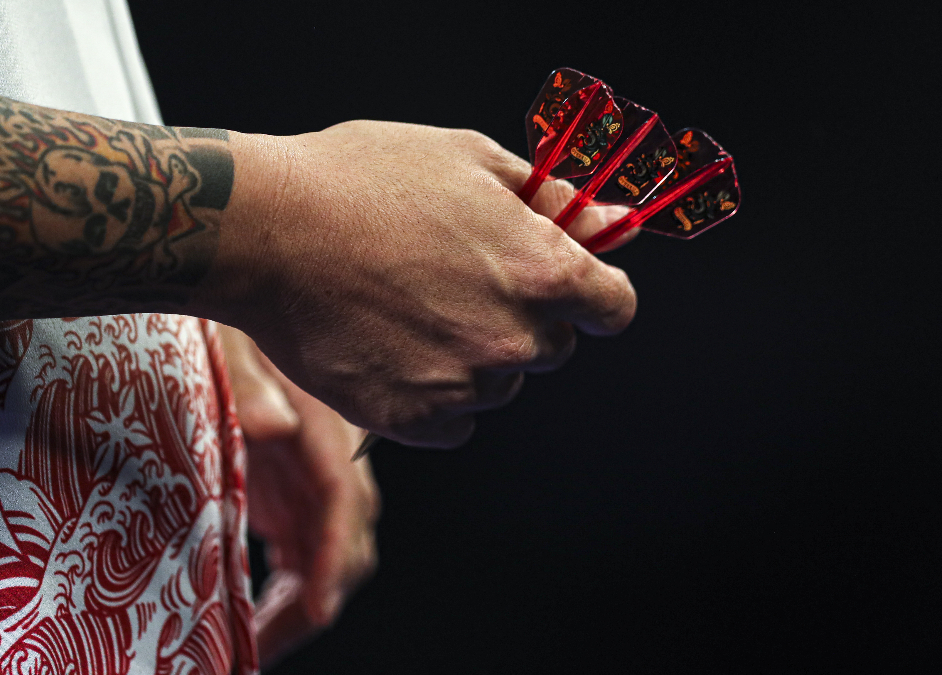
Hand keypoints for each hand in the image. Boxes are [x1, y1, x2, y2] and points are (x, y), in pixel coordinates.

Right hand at [201, 122, 637, 447]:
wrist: (265, 230)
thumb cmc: (362, 180)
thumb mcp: (467, 157)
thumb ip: (545, 195)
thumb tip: (603, 215)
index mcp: (543, 271)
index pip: (615, 307)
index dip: (597, 294)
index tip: (573, 288)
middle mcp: (515, 338)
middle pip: (555, 346)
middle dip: (525, 318)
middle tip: (462, 282)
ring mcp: (464, 385)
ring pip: (500, 383)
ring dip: (476, 357)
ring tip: (412, 308)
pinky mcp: (413, 420)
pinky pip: (454, 421)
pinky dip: (434, 393)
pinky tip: (393, 346)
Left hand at [219, 324, 379, 667]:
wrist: (259, 295)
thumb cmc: (249, 317)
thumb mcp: (239, 342)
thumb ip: (251, 383)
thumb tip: (273, 425)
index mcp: (327, 429)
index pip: (344, 500)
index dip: (334, 557)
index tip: (318, 607)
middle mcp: (332, 461)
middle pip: (347, 543)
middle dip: (314, 601)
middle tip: (262, 646)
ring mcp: (315, 480)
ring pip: (326, 556)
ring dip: (298, 602)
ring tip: (252, 642)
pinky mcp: (294, 490)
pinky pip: (301, 551)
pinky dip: (285, 587)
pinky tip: (254, 610)